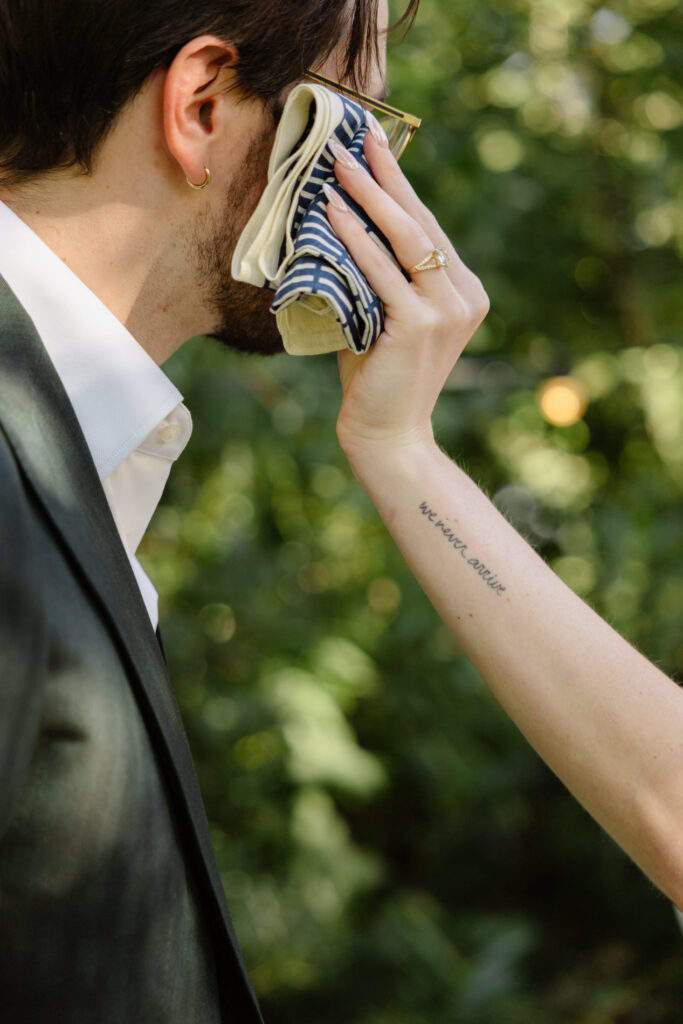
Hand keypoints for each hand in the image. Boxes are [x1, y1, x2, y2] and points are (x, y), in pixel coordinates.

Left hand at [325, 129, 488, 468]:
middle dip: (386, 176)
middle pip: (421, 223)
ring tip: (338, 164)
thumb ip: (380, 279)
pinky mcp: (421, 325)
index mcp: (464, 293)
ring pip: (407, 238)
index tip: (375, 148)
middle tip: (357, 138)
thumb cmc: (378, 380)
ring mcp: (448, 310)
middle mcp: (465, 297)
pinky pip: (382, 270)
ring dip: (370, 195)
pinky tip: (333, 212)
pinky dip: (355, 238)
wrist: (388, 435)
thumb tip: (343, 226)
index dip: (399, 187)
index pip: (428, 230)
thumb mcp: (384, 317)